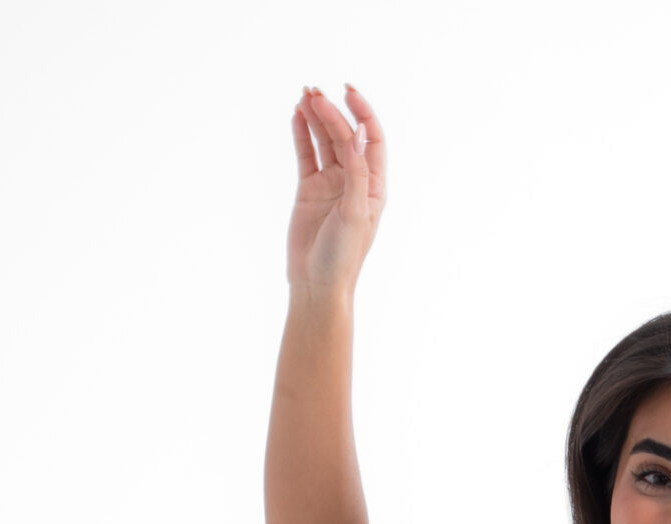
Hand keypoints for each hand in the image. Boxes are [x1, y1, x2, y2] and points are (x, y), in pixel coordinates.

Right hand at [288, 83, 385, 299]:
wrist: (317, 284)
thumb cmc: (343, 256)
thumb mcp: (355, 213)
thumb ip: (358, 174)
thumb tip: (358, 135)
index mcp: (374, 186)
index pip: (371, 139)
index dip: (362, 113)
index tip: (348, 92)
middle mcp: (353, 181)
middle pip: (343, 136)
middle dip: (330, 113)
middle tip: (314, 94)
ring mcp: (330, 184)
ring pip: (324, 141)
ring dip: (315, 118)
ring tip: (304, 96)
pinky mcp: (309, 189)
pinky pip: (306, 155)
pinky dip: (301, 135)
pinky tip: (296, 115)